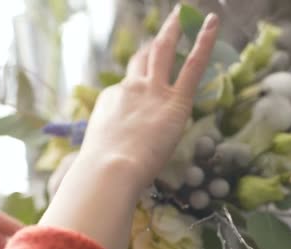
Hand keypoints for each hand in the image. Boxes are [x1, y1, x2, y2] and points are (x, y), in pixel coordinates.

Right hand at [40, 6, 218, 248]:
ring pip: (164, 53)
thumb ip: (92, 165)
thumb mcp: (91, 163)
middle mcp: (129, 90)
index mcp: (109, 104)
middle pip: (142, 61)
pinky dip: (203, 41)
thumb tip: (80, 189)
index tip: (142, 88)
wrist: (110, 171)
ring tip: (184, 14)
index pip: (126, 90)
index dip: (136, 88)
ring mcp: (152, 92)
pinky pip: (192, 65)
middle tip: (164, 26)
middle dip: (153, 43)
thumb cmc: (97, 175)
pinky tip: (210, 23)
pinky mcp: (175, 101)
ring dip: (174, 31)